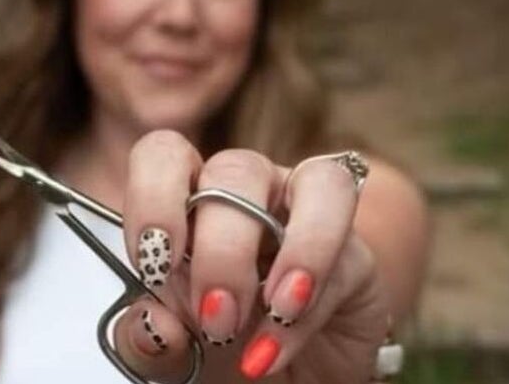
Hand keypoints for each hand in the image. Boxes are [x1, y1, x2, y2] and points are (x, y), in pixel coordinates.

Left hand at [112, 130, 390, 382]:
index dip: (154, 196)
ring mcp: (307, 215)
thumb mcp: (174, 354)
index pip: (165, 154)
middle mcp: (247, 194)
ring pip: (317, 183)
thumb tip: (153, 326)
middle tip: (215, 319)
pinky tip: (278, 345)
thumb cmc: (221, 352)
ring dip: (293, 252)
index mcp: (188, 202)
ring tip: (270, 314)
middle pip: (236, 170)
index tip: (154, 260)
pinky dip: (309, 308)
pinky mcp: (356, 257)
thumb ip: (152, 341)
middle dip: (222, 250)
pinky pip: (345, 258)